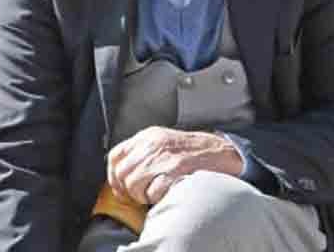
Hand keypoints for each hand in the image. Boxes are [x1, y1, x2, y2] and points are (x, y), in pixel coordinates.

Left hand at [106, 126, 243, 205]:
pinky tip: (165, 192)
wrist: (220, 152)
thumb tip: (122, 173)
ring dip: (142, 195)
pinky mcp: (175, 170)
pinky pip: (153, 191)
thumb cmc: (192, 150)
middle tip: (140, 194)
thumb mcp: (163, 141)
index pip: (116, 155)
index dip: (113, 175)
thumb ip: (142, 151)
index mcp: (147, 136)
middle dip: (128, 189)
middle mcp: (152, 144)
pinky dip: (156, 197)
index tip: (119, 187)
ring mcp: (163, 157)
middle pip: (123, 173)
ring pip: (134, 184)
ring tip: (153, 193)